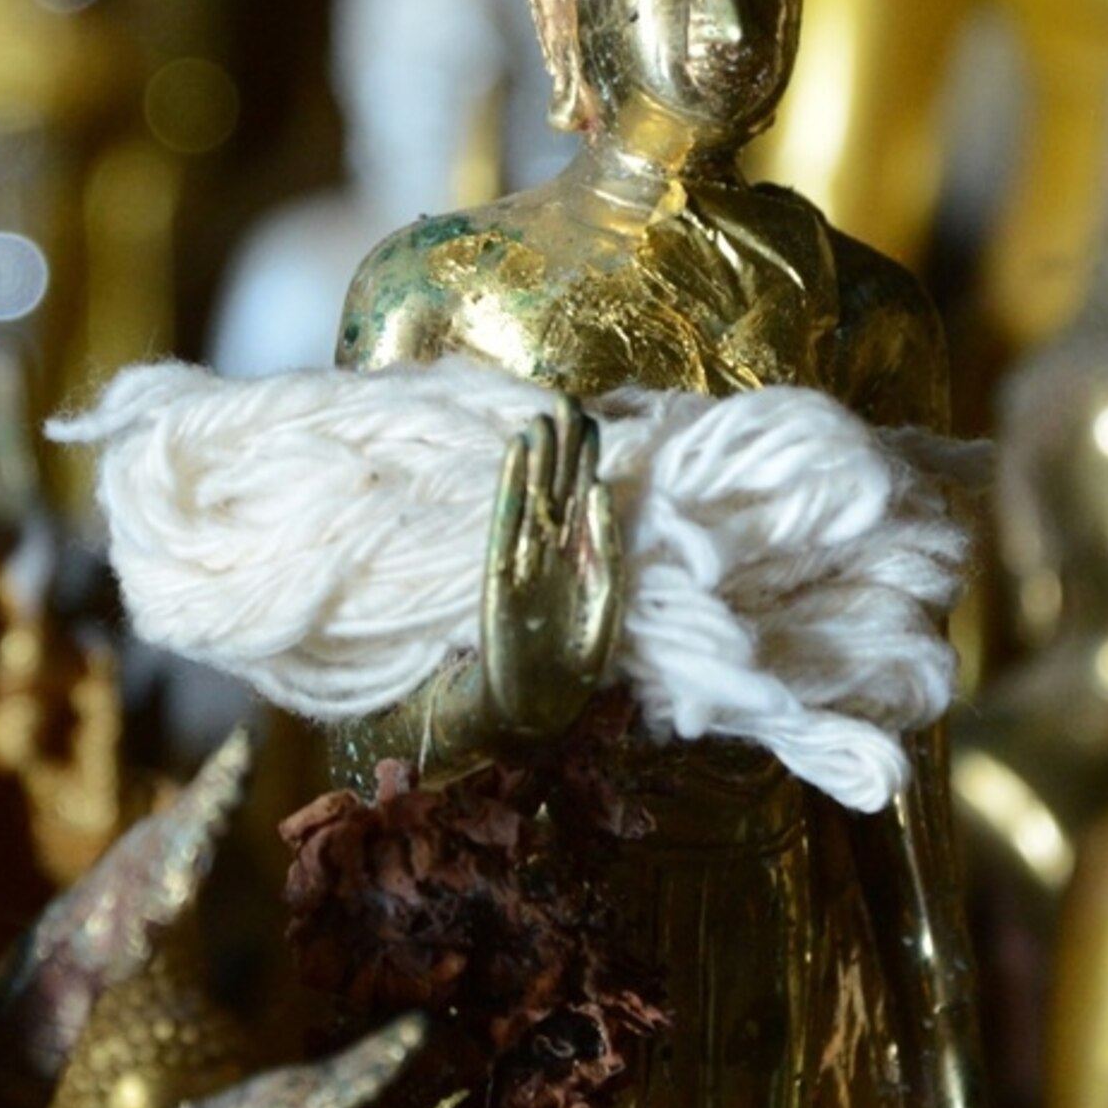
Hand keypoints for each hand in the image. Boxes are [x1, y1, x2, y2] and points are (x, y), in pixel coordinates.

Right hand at [480, 399, 620, 743]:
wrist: (536, 708)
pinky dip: (511, 490)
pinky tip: (517, 456)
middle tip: (563, 399)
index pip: (582, 497)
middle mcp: (552, 552)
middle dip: (560, 448)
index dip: (584, 460)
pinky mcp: (501, 575)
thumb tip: (602, 493)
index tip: (588, 418)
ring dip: (536, 459)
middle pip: (557, 489)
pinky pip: (507, 525)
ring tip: (540, 418)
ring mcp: (525, 560)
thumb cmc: (573, 662)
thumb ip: (606, 554)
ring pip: (533, 499)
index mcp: (581, 558)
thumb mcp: (605, 607)